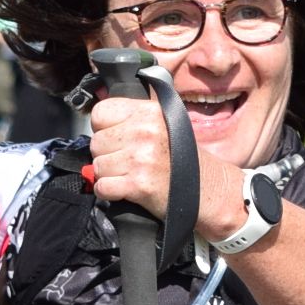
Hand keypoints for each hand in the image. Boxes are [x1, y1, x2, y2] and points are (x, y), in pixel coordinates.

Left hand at [86, 95, 243, 236]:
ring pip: (97, 166)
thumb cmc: (184, 159)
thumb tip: (98, 115)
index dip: (104, 128)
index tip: (116, 138)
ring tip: (129, 175)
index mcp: (149, 112)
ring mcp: (141, 158)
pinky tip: (125, 190)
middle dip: (106, 154)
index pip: (100, 113)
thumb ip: (135, 117)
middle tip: (126, 162)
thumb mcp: (165, 123)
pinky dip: (109, 192)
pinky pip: (102, 187)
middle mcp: (144, 131)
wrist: (208, 190)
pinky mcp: (138, 184)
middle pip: (96, 142)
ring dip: (108, 175)